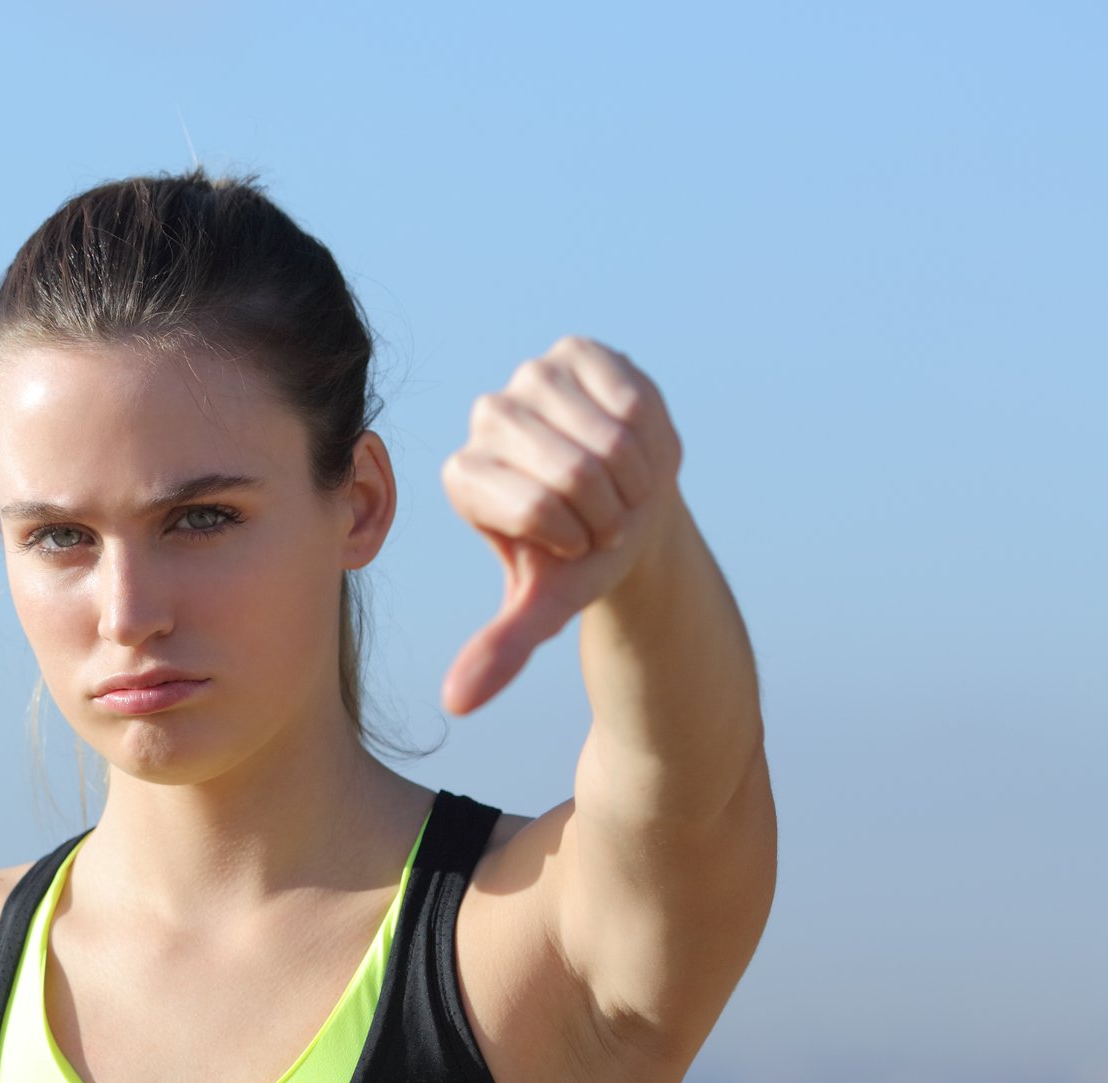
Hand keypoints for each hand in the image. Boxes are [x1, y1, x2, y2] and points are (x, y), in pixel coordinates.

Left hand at [438, 335, 686, 715]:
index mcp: (463, 476)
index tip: (576, 542)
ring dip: (636, 475)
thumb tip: (456, 704)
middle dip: (611, 508)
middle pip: (576, 471)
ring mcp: (529, 378)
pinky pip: (632, 400)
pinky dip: (651, 435)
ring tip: (620, 483)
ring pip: (610, 436)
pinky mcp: (576, 354)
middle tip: (606, 515)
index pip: (538, 509)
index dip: (580, 536)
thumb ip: (500, 649)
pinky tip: (634, 444)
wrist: (628, 509)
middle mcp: (484, 419)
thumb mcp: (544, 606)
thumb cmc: (578, 558)